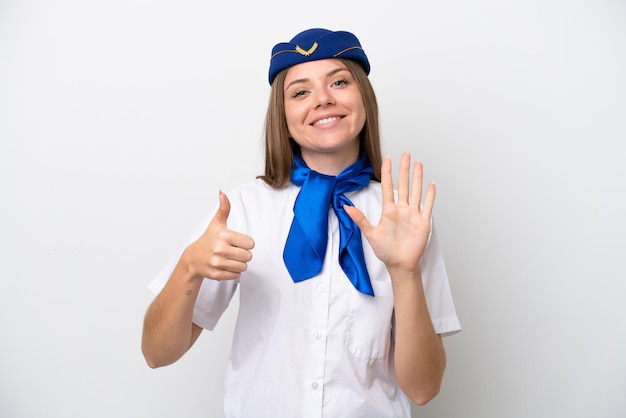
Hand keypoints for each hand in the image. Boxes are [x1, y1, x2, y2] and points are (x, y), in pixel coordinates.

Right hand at [181, 191, 254, 279]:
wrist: (193, 258)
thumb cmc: (208, 240)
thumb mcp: (216, 223)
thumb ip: (224, 208)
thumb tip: (222, 193)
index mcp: (224, 236)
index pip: (250, 244)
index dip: (245, 244)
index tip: (236, 242)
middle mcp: (220, 249)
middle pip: (248, 256)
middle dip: (243, 255)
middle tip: (232, 251)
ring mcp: (217, 263)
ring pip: (243, 267)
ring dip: (239, 264)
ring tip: (228, 259)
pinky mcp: (216, 274)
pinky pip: (236, 275)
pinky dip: (233, 272)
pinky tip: (224, 266)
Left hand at [344, 152, 434, 273]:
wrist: (400, 264)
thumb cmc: (386, 251)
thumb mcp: (370, 234)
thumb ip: (360, 219)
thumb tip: (345, 207)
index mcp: (389, 211)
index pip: (387, 187)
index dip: (387, 173)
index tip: (387, 159)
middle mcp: (401, 210)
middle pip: (403, 185)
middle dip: (404, 169)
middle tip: (405, 154)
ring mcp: (413, 215)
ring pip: (416, 192)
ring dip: (418, 178)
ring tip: (418, 164)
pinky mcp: (423, 223)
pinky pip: (427, 206)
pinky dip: (430, 196)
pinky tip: (431, 185)